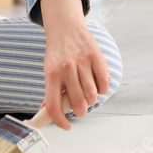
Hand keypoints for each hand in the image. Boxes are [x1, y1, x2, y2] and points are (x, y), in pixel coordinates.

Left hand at [38, 0, 109, 130]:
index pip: (53, 105)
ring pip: (93, 96)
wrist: (66, 27)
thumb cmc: (57, 52)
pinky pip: (104, 84)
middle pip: (78, 104)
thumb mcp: (48, 69)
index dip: (60, 121)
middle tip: (79, 108)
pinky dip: (102, 89)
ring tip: (87, 93)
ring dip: (92, 100)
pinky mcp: (96, 57)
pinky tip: (96, 84)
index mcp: (51, 74)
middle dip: (80, 111)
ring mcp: (82, 62)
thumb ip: (51, 91)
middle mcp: (67, 68)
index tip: (66, 126)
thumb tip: (50, 113)